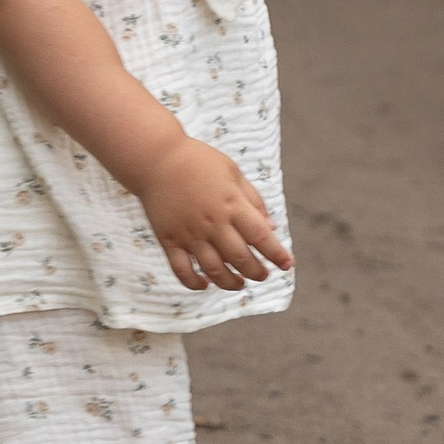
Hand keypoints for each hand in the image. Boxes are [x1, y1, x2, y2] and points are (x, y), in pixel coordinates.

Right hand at [135, 135, 292, 291]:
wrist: (156, 158)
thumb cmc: (198, 162)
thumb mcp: (233, 172)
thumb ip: (253, 200)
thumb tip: (272, 226)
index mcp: (232, 204)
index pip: (261, 236)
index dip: (277, 254)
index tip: (287, 264)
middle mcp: (213, 223)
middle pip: (241, 258)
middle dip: (257, 272)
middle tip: (263, 275)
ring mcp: (190, 234)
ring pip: (214, 270)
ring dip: (230, 283)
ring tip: (239, 284)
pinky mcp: (169, 240)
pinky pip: (182, 270)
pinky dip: (194, 283)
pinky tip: (205, 285)